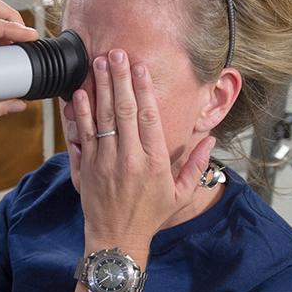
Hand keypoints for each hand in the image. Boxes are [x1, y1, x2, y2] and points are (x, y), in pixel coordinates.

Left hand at [73, 50, 214, 257]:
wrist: (117, 238)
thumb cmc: (150, 216)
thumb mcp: (180, 194)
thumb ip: (196, 165)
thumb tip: (210, 140)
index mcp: (155, 162)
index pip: (149, 117)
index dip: (145, 89)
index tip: (141, 67)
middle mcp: (130, 159)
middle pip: (124, 110)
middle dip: (120, 78)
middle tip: (117, 53)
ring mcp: (106, 163)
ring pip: (102, 118)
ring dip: (99, 88)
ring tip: (98, 63)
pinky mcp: (87, 168)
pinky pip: (84, 135)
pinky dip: (81, 113)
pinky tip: (80, 93)